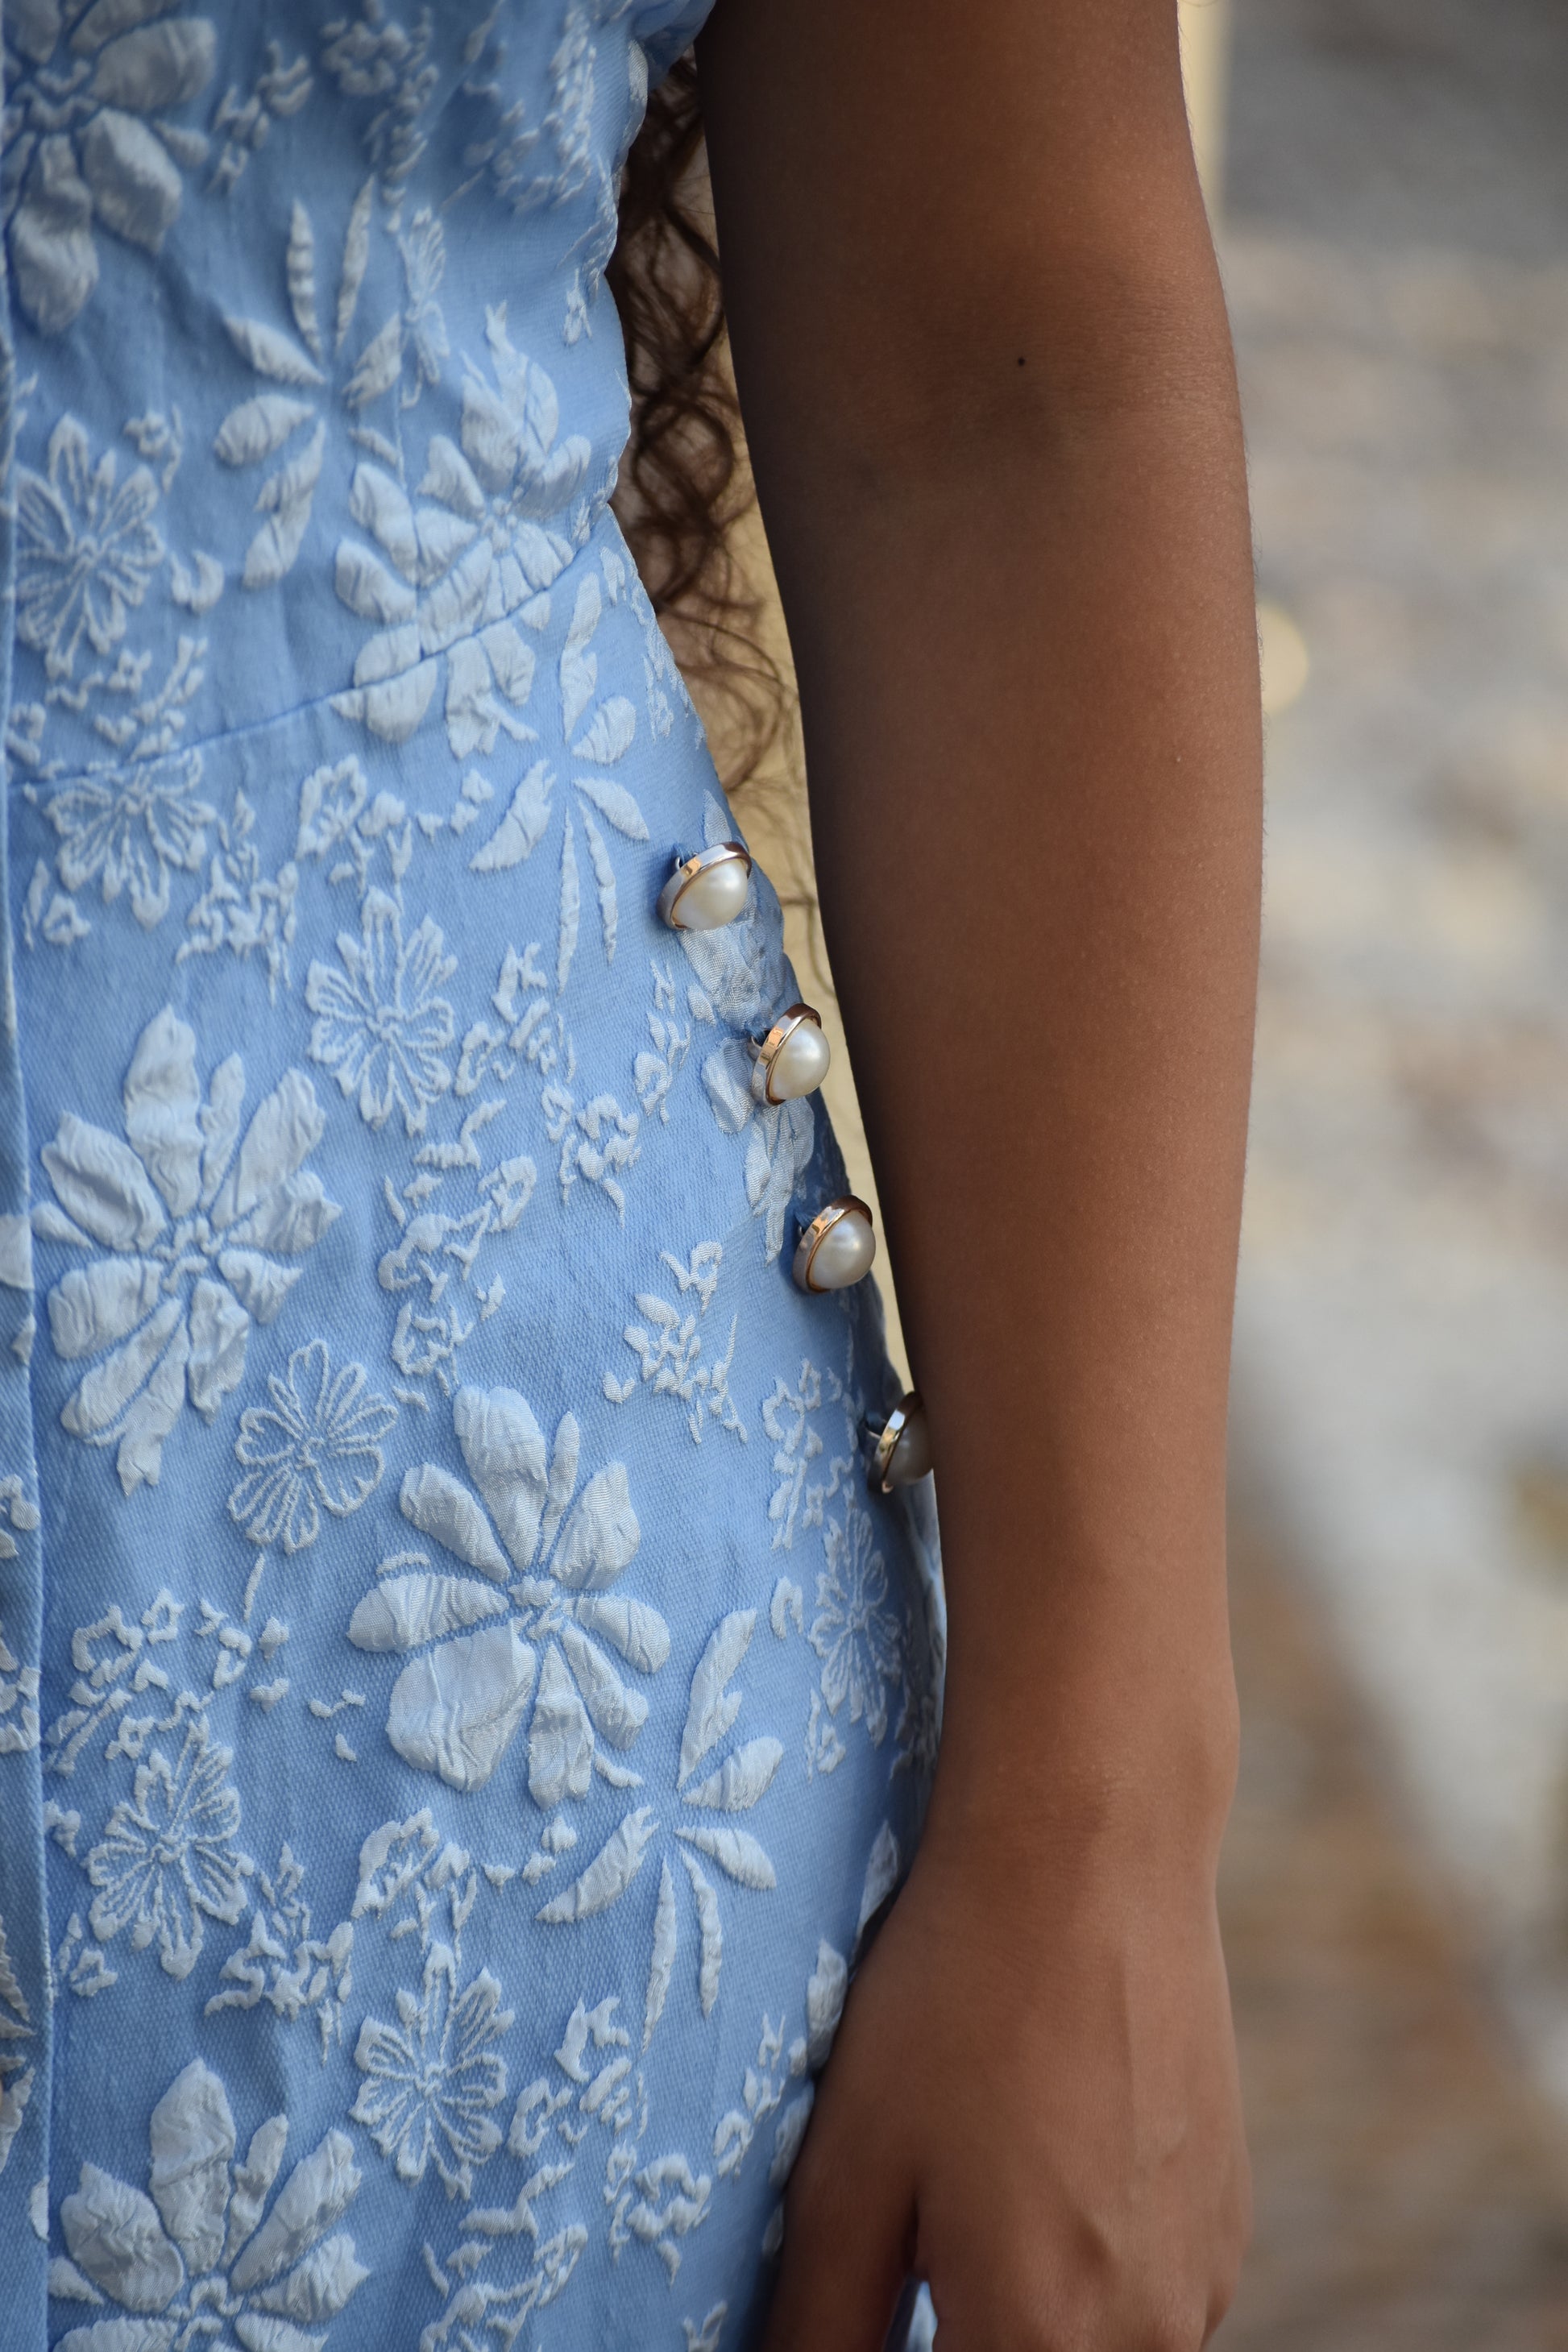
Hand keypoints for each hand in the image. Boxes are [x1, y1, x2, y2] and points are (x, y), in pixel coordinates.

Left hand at [762, 1797, 1249, 2350]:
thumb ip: (820, 2327)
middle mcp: (1147, 2340)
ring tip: (969, 2187)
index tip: (879, 2293)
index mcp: (1041, 2344)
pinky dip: (1081, 2271)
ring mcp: (1201, 2284)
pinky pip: (1142, 2301)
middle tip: (910, 2250)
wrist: (1092, 1854)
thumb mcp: (847, 2172)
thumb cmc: (955, 2000)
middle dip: (955, 2334)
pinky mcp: (1227, 2224)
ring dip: (1022, 2315)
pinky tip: (1034, 2156)